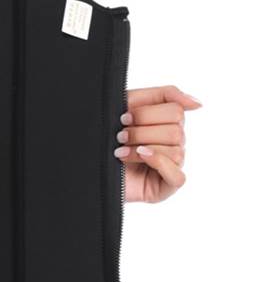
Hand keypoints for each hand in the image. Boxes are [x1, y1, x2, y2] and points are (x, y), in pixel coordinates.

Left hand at [113, 85, 201, 202]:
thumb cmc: (105, 133)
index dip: (147, 113)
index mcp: (166, 122)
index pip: (176, 109)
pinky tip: (139, 156)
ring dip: (141, 146)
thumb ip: (166, 95)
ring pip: (175, 150)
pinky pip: (177, 175)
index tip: (123, 117)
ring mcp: (171, 165)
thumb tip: (198, 103)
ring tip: (119, 151)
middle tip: (119, 136)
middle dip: (141, 131)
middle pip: (176, 130)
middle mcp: (172, 143)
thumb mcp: (131, 103)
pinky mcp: (166, 186)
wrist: (83, 162)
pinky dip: (158, 162)